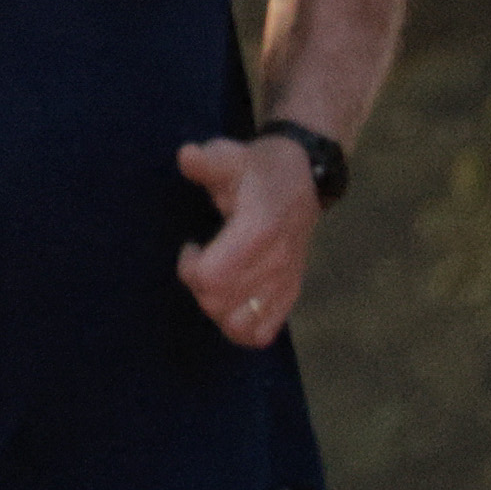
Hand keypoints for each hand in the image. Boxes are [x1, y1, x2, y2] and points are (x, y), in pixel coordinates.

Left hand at [172, 134, 326, 346]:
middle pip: (218, 304)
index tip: (193, 246)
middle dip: (198, 287)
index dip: (190, 267)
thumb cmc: (259, 169)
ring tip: (217, 282)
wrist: (304, 178)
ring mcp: (286, 282)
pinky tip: (233, 301)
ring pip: (238, 326)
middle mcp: (277, 263)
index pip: (212, 278)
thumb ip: (208, 161)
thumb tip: (186, 156)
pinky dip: (240, 327)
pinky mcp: (290, 294)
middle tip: (202, 262)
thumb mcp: (232, 156)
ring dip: (217, 310)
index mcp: (260, 230)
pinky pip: (262, 334)